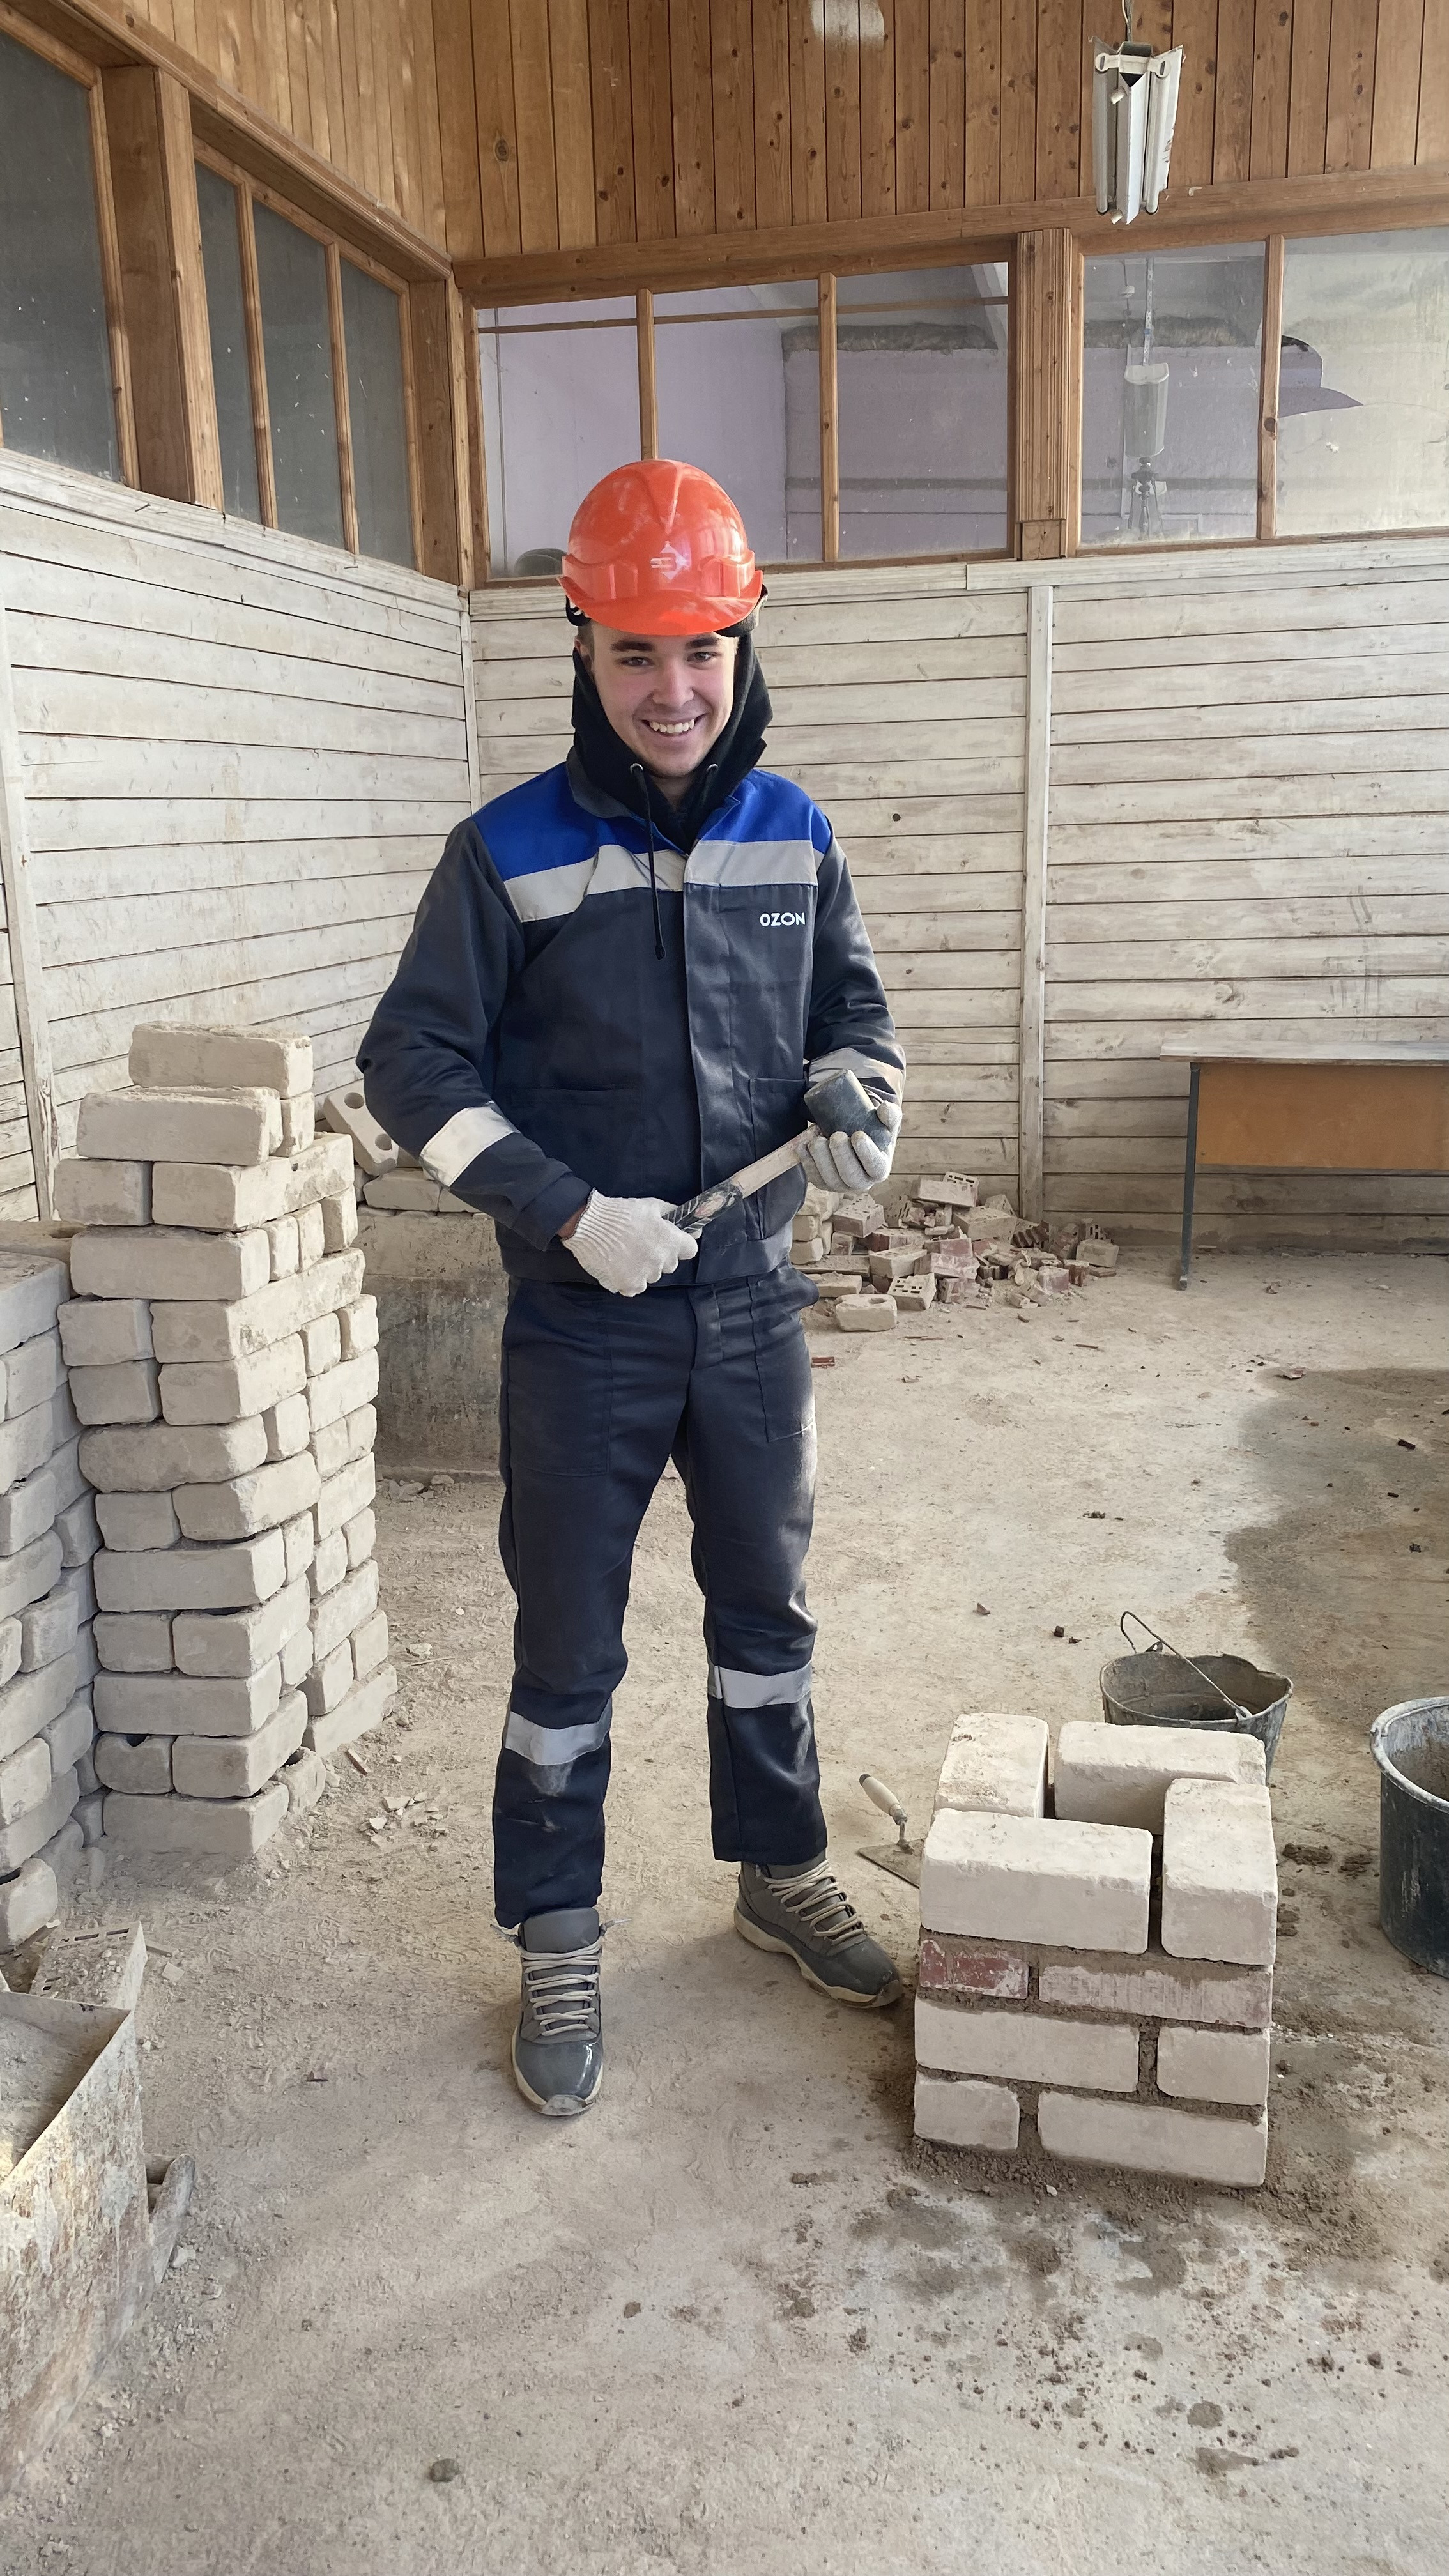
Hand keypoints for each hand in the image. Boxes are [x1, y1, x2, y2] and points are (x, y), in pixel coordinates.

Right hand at [565, 1192, 698, 1296]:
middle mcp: (661, 1261)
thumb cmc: (620, 1213)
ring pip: (652, 1276)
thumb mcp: (652, 1205)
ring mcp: (645, 1275)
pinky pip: (636, 1287)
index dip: (681, 1244)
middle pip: (670, 1264)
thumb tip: (692, 1224)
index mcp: (670, 1241)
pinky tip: (620, 1264)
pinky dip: (629, 1279)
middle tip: (642, 1243)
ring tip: (627, 1253)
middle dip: (660, 1255)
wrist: (589, 1224)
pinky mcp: (628, 1284)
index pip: (690, 1250)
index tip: (671, 1240)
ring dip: (644, 1267)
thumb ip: (674, 1214)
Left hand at [805, 1096, 902, 1194]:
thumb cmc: (873, 1130)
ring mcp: (841, 1185)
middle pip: (851, 1177)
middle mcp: (862, 1182)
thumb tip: (884, 1108)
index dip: (867, 1154)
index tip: (858, 1135)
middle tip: (836, 1135)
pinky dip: (807, 1161)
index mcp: (879, 1169)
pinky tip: (804, 1144)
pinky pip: (814, 1177)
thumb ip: (889, 1114)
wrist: (854, 1136)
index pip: (875, 1167)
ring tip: (817, 1138)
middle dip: (842, 1156)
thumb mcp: (885, 1122)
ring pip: (830, 1179)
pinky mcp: (824, 1182)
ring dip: (821, 1159)